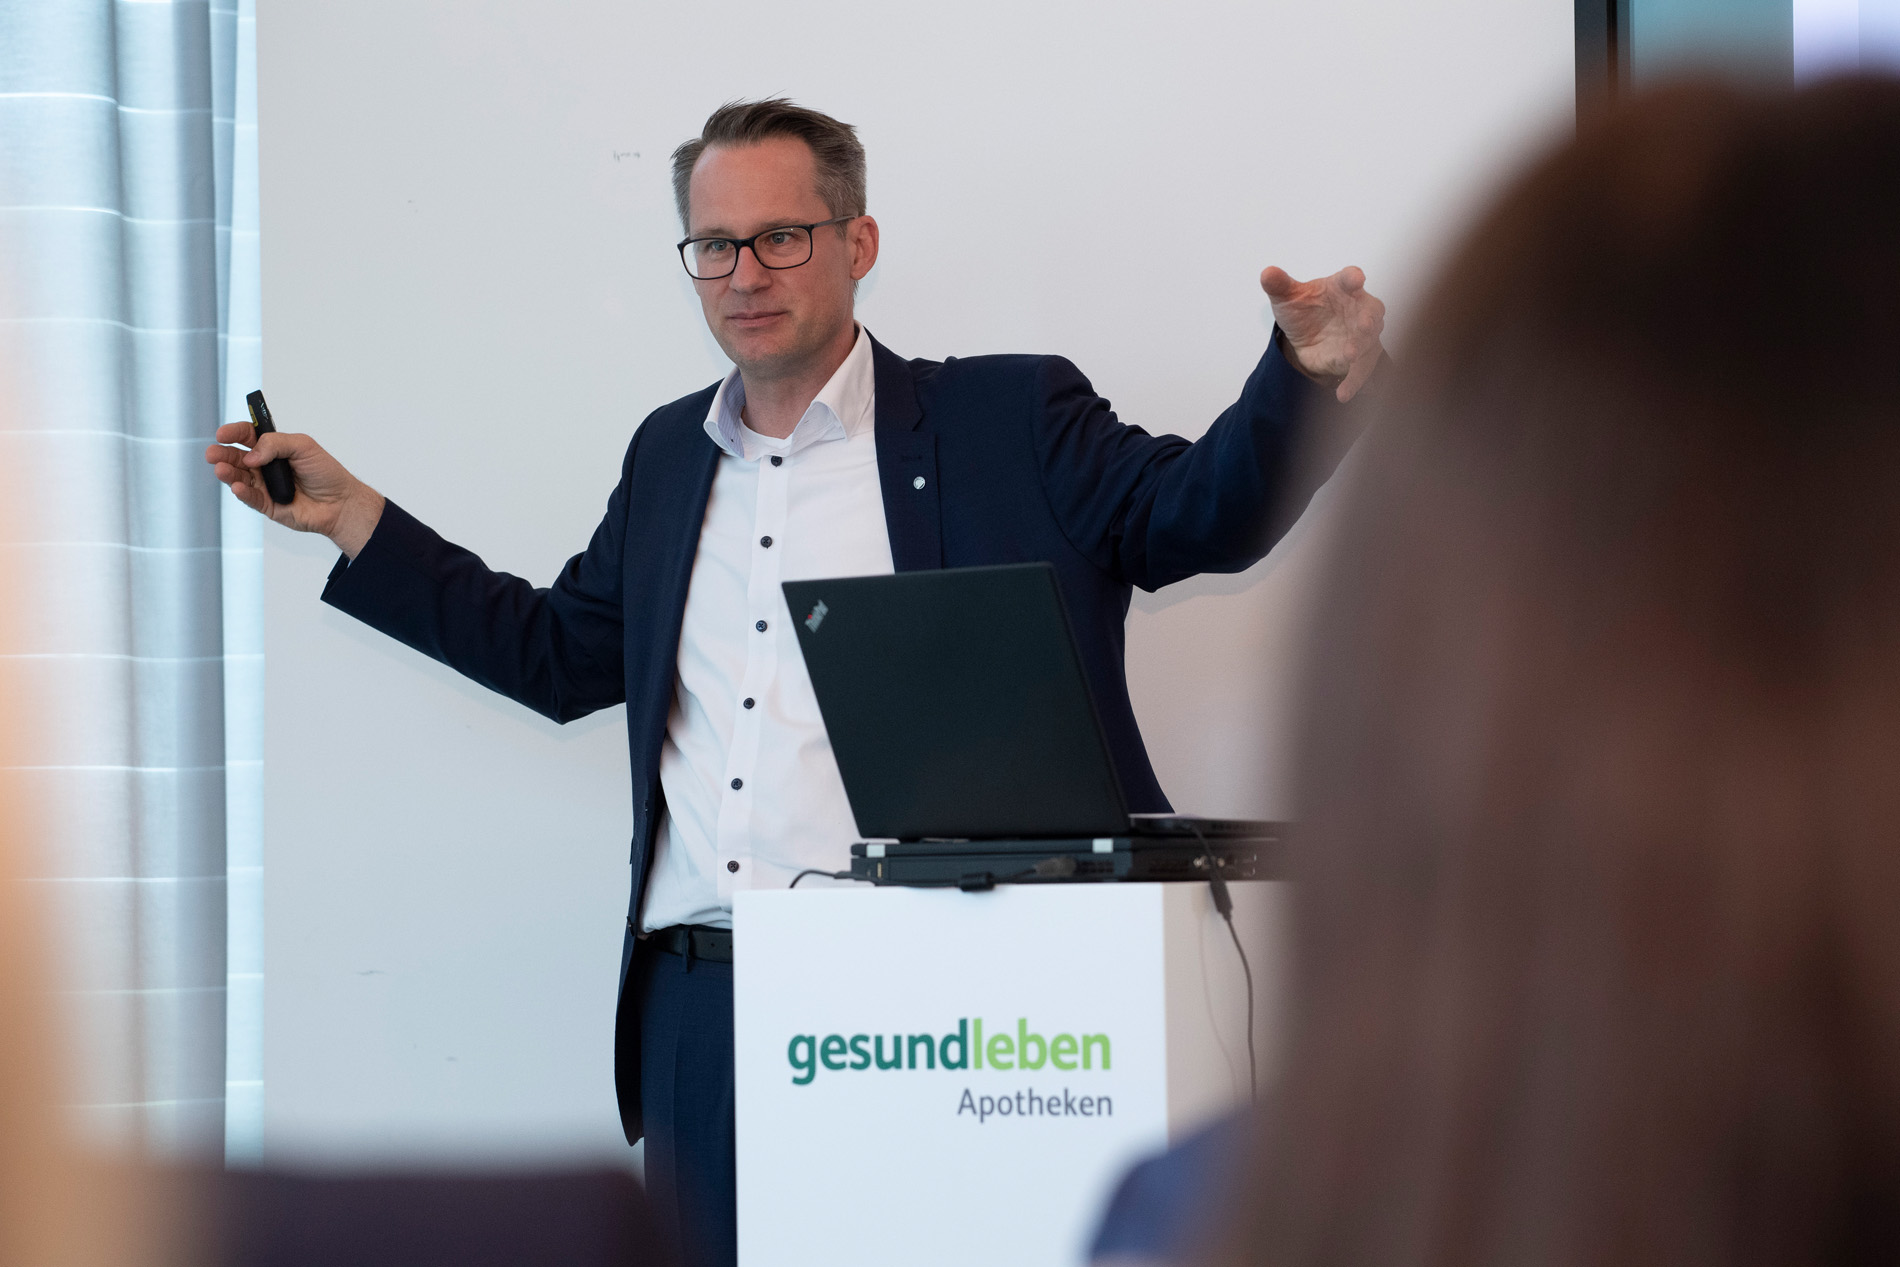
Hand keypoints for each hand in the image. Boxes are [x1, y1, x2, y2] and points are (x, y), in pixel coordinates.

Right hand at [205, 423, 384, 558]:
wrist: (340, 502)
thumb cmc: (326, 473)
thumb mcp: (304, 447)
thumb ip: (276, 444)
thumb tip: (252, 454)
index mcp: (273, 448)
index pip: (248, 436)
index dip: (234, 433)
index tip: (223, 433)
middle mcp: (264, 466)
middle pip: (237, 457)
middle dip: (223, 454)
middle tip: (212, 452)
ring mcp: (264, 486)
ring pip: (239, 478)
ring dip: (228, 473)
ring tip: (221, 469)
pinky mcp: (267, 505)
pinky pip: (250, 498)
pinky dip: (242, 492)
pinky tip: (237, 486)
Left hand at [1260, 265, 1386, 402]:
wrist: (1304, 337)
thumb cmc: (1304, 309)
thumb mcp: (1287, 298)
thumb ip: (1279, 285)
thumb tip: (1267, 273)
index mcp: (1343, 287)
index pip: (1350, 279)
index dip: (1353, 278)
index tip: (1356, 279)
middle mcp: (1359, 309)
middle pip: (1371, 311)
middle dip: (1369, 318)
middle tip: (1364, 325)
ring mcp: (1362, 335)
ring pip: (1369, 341)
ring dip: (1362, 348)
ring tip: (1350, 356)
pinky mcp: (1359, 358)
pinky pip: (1360, 371)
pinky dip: (1353, 382)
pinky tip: (1343, 394)